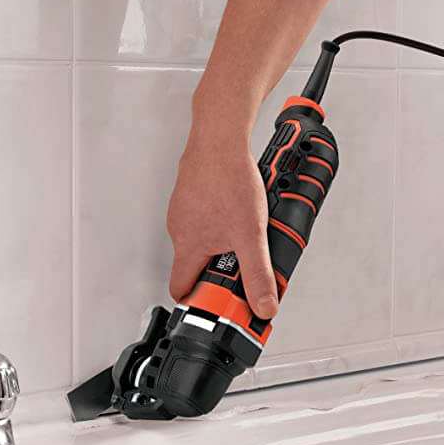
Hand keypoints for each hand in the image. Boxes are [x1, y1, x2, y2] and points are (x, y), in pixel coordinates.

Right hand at [166, 127, 280, 318]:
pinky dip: (220, 222)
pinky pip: (204, 219)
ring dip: (221, 246)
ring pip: (201, 241)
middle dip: (218, 273)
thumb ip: (258, 275)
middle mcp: (180, 231)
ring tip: (244, 235)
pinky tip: (236, 212)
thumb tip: (264, 305)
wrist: (221, 138)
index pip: (181, 290)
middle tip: (243, 268)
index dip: (199, 302)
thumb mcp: (252, 235)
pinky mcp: (192, 196)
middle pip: (194, 267)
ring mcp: (184, 212)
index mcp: (187, 246)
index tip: (219, 306)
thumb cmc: (229, 179)